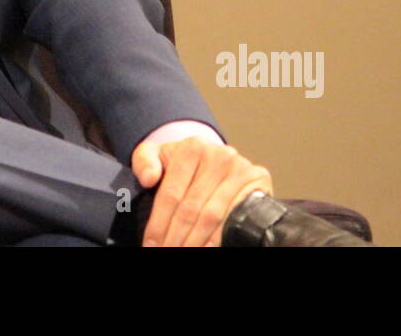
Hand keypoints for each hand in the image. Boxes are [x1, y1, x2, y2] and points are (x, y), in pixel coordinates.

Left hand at [130, 135, 271, 245]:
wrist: (216, 158)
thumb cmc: (183, 162)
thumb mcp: (158, 154)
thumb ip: (144, 161)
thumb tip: (148, 178)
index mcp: (192, 147)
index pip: (171, 194)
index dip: (158, 223)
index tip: (151, 244)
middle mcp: (218, 155)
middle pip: (191, 209)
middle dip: (175, 238)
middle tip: (166, 253)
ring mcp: (240, 168)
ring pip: (211, 216)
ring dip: (195, 241)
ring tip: (183, 253)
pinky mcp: (257, 180)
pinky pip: (234, 217)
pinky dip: (219, 237)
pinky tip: (208, 248)